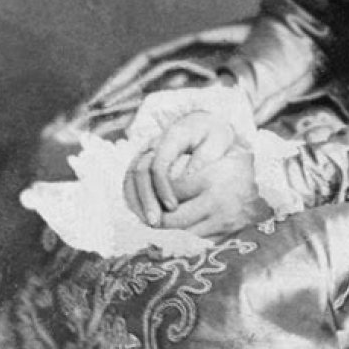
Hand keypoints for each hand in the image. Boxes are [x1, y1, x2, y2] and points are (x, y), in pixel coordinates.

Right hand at [123, 82, 255, 224]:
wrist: (203, 123)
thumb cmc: (214, 135)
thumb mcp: (218, 142)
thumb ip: (204, 158)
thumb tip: (188, 180)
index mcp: (174, 135)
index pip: (159, 162)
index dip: (163, 187)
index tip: (174, 207)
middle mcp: (155, 142)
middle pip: (140, 171)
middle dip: (147, 199)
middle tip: (157, 222)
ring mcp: (145, 151)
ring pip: (130, 177)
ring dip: (137, 202)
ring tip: (149, 224)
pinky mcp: (141, 162)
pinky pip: (130, 181)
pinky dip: (134, 199)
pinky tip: (144, 216)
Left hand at [158, 149, 269, 238]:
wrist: (277, 183)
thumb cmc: (244, 167)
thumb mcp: (218, 161)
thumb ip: (192, 171)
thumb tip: (164, 183)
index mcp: (209, 179)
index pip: (171, 191)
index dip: (157, 193)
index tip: (152, 192)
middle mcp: (214, 202)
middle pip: (172, 219)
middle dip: (158, 218)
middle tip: (151, 214)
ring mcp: (221, 221)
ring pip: (184, 233)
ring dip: (172, 230)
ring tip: (164, 223)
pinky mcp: (228, 233)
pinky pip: (200, 239)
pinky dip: (189, 236)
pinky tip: (184, 231)